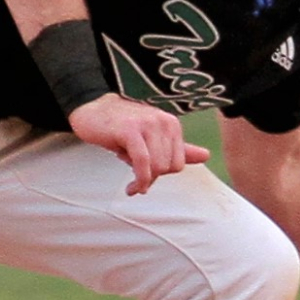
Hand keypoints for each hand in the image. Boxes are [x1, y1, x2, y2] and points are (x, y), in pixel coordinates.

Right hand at [68, 94, 209, 195]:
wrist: (92, 111)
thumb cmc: (121, 127)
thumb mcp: (152, 138)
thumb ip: (179, 149)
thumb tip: (207, 156)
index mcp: (172, 124)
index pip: (178, 163)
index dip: (161, 174)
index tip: (146, 173)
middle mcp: (163, 121)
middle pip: (169, 167)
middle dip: (151, 176)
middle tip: (134, 173)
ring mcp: (147, 125)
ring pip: (157, 167)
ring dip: (142, 179)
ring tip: (130, 178)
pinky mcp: (130, 131)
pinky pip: (143, 164)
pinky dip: (140, 181)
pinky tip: (131, 188)